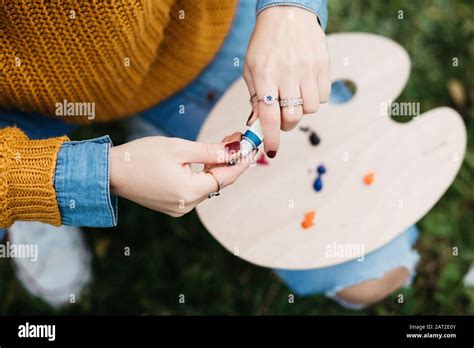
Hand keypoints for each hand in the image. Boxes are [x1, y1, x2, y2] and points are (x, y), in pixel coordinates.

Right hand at [109, 133, 252, 216]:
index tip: (252, 146)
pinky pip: (196, 189)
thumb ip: (209, 151)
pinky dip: (204, 174)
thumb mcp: (178, 148)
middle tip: (238, 139)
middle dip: (231, 161)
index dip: (241, 161)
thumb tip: (234, 150)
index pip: (226, 177)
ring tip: (226, 143)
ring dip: (218, 166)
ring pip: (208, 185)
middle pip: (219, 182)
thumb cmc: (141, 156)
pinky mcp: (172, 206)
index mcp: (189, 192)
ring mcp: (179, 208)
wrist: (109, 172)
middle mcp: (187, 205)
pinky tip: (208, 158)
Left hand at [244, 6, 330, 157]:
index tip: (271, 151)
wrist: (288, 13)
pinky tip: (305, 86)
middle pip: (292, 117)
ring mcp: (307, 69)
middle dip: (286, 125)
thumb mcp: (251, 67)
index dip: (270, 138)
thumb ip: (255, 97)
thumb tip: (257, 124)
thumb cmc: (265, 44)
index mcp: (264, 74)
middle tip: (282, 119)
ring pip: (310, 110)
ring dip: (301, 110)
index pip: (268, 115)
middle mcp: (286, 72)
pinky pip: (323, 97)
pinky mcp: (323, 65)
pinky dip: (315, 98)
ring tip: (294, 95)